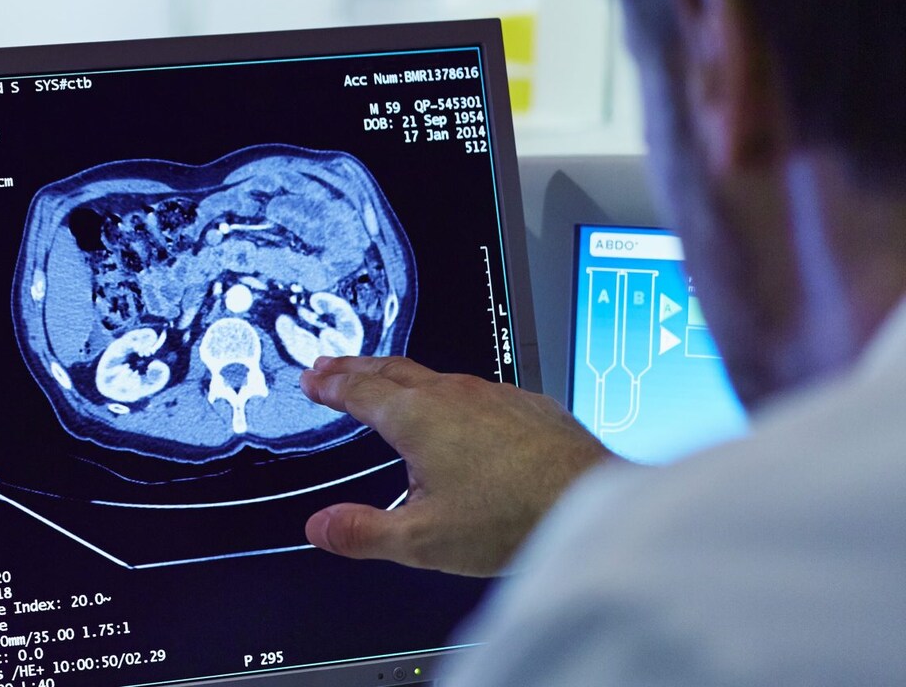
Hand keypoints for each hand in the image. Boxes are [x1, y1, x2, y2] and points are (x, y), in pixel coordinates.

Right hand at [298, 356, 617, 575]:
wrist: (594, 503)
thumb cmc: (513, 519)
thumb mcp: (422, 540)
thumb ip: (364, 533)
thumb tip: (320, 528)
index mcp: (416, 419)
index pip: (359, 391)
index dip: (331, 384)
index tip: (313, 379)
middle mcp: (452, 395)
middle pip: (392, 370)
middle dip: (357, 367)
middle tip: (333, 366)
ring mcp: (494, 395)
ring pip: (436, 376)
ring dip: (403, 377)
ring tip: (390, 384)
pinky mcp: (528, 405)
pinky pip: (479, 390)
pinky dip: (453, 393)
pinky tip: (463, 411)